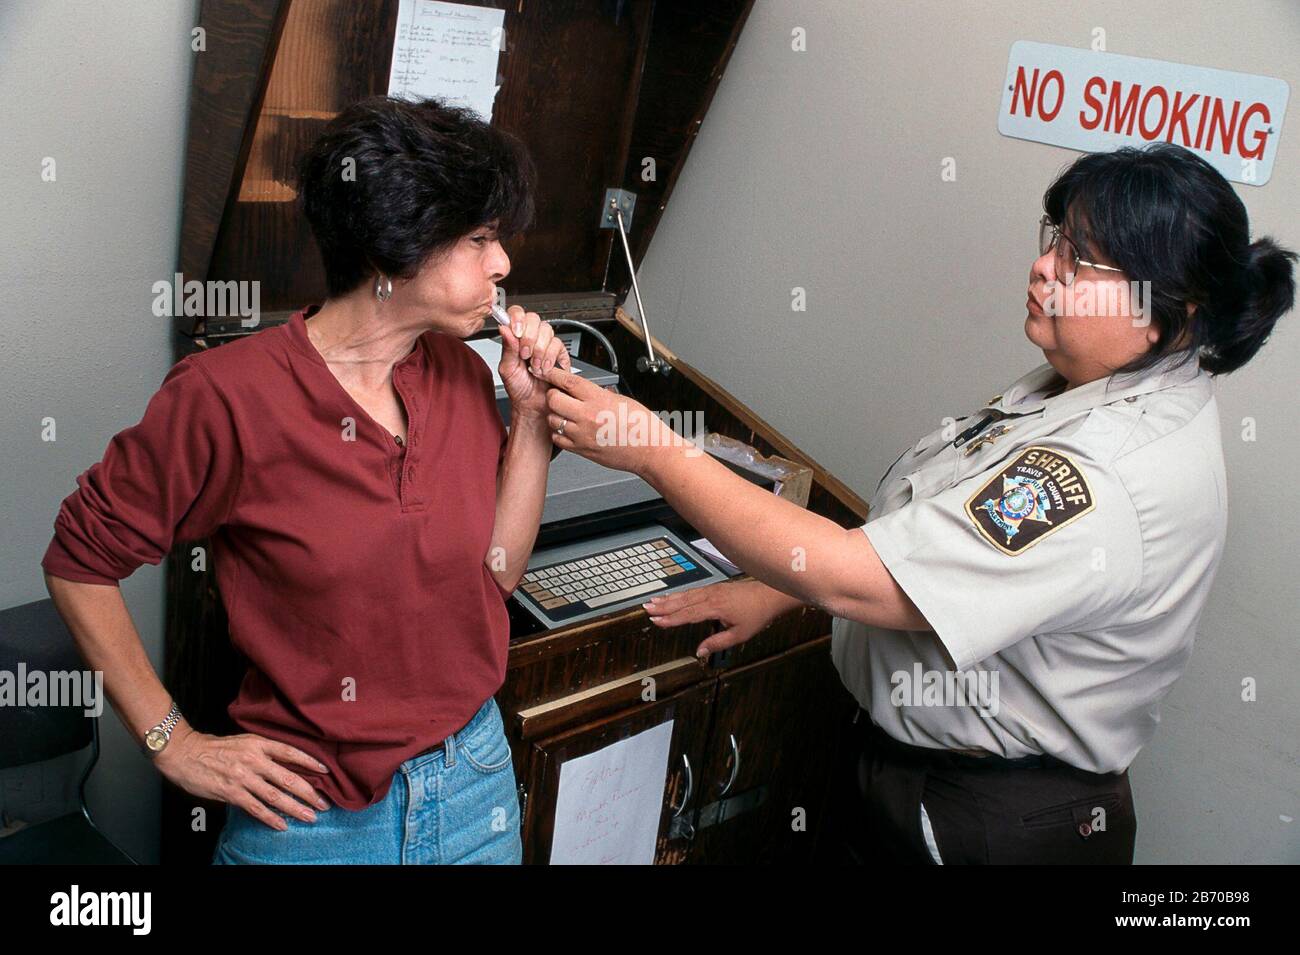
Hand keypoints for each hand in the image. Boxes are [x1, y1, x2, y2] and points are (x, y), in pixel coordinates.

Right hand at [153, 724, 330, 830]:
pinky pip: (256, 808)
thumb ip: (263, 752)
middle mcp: (254, 760)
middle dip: (308, 792)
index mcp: (258, 744)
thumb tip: (286, 764)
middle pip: (288, 777)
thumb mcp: (243, 742)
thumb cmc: (214, 748)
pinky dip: (271, 818)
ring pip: (275, 795)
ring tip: (310, 816)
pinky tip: (282, 825)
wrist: (185, 753)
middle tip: (324, 803)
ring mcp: (243, 777)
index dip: (309, 762)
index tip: (325, 771)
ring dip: (295, 808)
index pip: (290, 752)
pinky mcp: (231, 792)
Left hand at [497, 306, 570, 419]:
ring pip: (548, 332)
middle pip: (535, 320)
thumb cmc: (519, 389)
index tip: (517, 333)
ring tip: (535, 367)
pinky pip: (559, 346)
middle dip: (530, 339)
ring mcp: (546, 344)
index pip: (517, 313)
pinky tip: (546, 369)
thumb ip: (507, 348)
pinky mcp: (559, 354)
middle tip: (525, 356)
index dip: (518, 318)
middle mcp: (531, 337)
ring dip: (540, 353)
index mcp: (515, 337)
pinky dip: (552, 359)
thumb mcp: (507, 369)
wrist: (533, 406)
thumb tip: (504, 329)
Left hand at [541, 365, 669, 473]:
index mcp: (599, 399)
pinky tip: (568, 429)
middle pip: (553, 400)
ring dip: (555, 415)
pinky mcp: (582, 449)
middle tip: (558, 395)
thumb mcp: (621, 399)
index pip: (568, 381)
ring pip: (553, 420)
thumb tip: (584, 389)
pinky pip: (558, 439)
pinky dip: (559, 433)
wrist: (649, 449)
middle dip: (553, 395)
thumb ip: (599, 394)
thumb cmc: (641, 425)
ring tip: (565, 414)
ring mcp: (583, 434)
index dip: (554, 375)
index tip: (549, 373)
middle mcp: (588, 416)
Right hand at [643, 579, 794, 660]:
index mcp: (715, 608)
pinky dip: (680, 594)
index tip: (656, 621)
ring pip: (686, 594)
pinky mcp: (715, 587)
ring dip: (669, 598)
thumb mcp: (739, 635)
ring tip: (654, 601)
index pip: (688, 614)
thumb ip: (717, 643)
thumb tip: (699, 652)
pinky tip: (673, 596)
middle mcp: (710, 596)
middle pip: (683, 602)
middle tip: (647, 608)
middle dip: (664, 606)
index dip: (671, 619)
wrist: (770, 595)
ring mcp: (712, 590)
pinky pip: (693, 590)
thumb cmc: (757, 615)